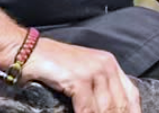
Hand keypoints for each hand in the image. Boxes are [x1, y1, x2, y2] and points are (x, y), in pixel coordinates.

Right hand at [22, 37, 140, 112]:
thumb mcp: (82, 74)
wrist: (28, 51)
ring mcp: (93, 71)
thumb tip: (108, 110)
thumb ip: (98, 91)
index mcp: (109, 64)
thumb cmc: (51, 65)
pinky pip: (87, 110)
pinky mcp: (79, 79)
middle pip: (120, 106)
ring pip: (105, 110)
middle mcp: (105, 65)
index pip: (131, 96)